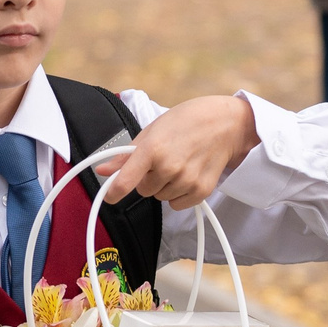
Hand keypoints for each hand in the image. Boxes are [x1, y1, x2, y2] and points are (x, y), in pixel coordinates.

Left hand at [99, 95, 259, 210]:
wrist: (226, 124)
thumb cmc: (186, 122)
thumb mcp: (152, 131)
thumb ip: (126, 154)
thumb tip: (102, 169)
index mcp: (153, 148)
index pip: (126, 180)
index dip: (114, 192)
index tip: (108, 198)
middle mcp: (169, 166)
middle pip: (143, 190)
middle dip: (148, 178)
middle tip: (163, 159)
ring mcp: (186, 180)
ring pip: (160, 197)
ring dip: (165, 185)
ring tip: (179, 163)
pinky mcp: (201, 191)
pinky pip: (177, 204)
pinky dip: (179, 194)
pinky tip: (188, 174)